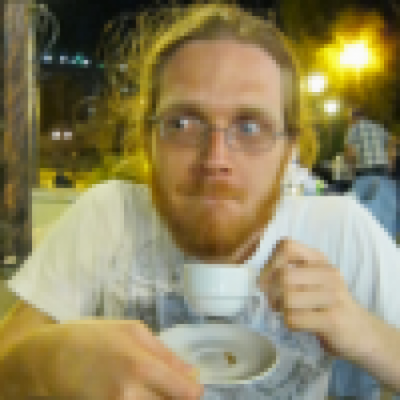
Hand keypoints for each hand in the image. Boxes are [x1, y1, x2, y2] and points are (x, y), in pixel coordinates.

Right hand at [1, 320, 202, 399]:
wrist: (48, 360)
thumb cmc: (92, 338)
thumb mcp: (131, 331)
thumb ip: (165, 353)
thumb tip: (192, 373)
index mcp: (141, 367)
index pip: (185, 393)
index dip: (194, 392)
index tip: (191, 387)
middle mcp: (130, 396)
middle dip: (175, 398)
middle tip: (168, 387)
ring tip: (149, 389)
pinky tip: (135, 394)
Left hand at [258, 238, 371, 359]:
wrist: (363, 334)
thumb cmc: (329, 305)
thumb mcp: (313, 281)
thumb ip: (291, 273)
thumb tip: (260, 278)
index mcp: (320, 260)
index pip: (287, 246)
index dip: (270, 263)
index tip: (267, 279)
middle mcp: (328, 273)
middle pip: (283, 275)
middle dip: (270, 291)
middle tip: (273, 302)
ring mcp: (333, 296)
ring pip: (287, 297)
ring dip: (279, 308)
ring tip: (285, 312)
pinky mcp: (332, 320)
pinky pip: (295, 318)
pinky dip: (289, 323)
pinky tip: (297, 324)